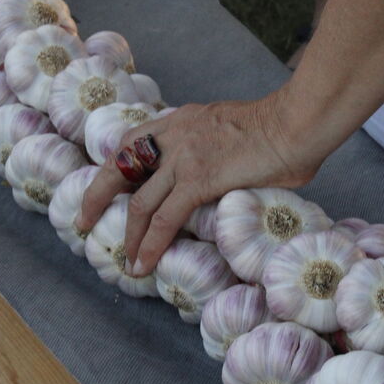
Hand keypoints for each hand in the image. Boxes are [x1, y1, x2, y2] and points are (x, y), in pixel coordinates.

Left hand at [75, 90, 319, 276]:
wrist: (299, 122)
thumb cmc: (287, 128)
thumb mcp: (239, 129)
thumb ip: (223, 147)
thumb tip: (232, 170)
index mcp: (184, 120)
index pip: (136, 140)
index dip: (117, 165)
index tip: (108, 186)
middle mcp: (176, 134)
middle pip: (120, 164)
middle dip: (98, 195)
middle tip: (84, 219)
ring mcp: (185, 157)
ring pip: (140, 200)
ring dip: (128, 233)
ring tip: (124, 259)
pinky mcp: (199, 180)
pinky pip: (165, 218)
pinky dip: (150, 244)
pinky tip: (144, 263)